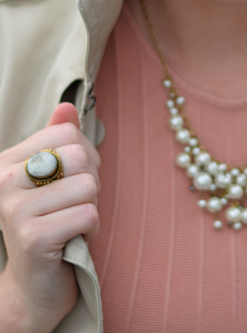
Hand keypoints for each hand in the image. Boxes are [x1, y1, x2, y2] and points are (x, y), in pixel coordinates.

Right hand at [0, 103, 100, 332]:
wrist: (34, 285)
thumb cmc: (50, 222)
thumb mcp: (53, 178)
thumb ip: (57, 140)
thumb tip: (67, 106)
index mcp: (8, 161)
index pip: (66, 133)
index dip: (85, 154)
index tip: (73, 178)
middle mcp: (4, 182)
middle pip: (80, 156)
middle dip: (91, 181)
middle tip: (75, 203)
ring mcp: (15, 210)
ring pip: (88, 186)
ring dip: (92, 207)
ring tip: (72, 221)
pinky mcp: (33, 238)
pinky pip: (88, 214)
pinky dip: (91, 228)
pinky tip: (74, 238)